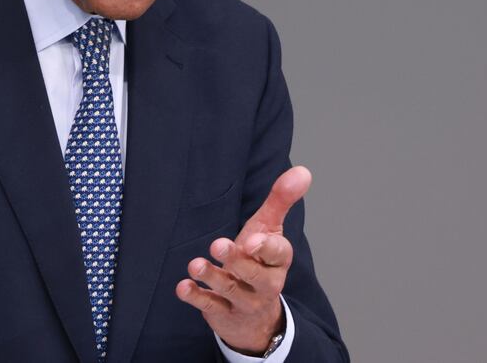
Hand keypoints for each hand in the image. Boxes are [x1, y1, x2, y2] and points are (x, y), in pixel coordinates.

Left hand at [175, 166, 311, 354]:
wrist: (256, 316)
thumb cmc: (260, 260)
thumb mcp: (269, 230)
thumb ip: (281, 200)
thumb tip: (303, 171)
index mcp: (277, 260)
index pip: (278, 254)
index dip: (265, 248)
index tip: (252, 241)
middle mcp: (265, 283)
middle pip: (254, 274)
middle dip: (236, 261)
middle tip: (217, 244)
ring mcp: (244, 301)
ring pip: (230, 290)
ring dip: (212, 276)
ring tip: (195, 265)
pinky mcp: (224, 314)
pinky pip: (211, 307)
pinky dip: (196, 297)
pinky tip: (183, 287)